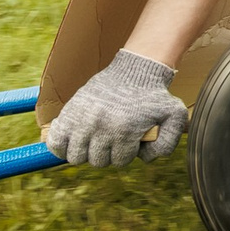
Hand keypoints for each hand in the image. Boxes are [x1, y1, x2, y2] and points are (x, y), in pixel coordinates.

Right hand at [42, 49, 185, 167]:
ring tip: (95, 140)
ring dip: (87, 152)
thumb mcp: (173, 114)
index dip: (126, 153)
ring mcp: (83, 120)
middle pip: (97, 161)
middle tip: (113, 138)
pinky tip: (74, 140)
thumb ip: (168, 143)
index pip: (119, 161)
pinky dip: (62, 146)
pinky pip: (56, 142)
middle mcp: (101, 126)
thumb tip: (145, 159)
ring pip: (76, 157)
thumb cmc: (153, 94)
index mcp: (124, 130)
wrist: (134, 69)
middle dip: (108, 153)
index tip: (129, 140)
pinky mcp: (69, 112)